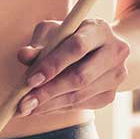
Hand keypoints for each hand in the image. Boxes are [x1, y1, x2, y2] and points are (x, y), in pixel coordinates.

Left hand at [14, 18, 130, 115]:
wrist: (101, 48)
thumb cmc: (70, 36)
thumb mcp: (54, 32)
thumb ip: (39, 43)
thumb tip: (23, 55)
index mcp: (99, 29)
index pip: (77, 47)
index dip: (53, 65)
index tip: (30, 80)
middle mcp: (115, 52)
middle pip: (80, 77)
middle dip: (48, 92)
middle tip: (23, 103)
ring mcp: (116, 75)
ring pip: (80, 95)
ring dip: (50, 105)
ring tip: (26, 109)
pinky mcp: (110, 94)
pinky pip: (81, 106)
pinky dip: (57, 108)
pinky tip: (40, 109)